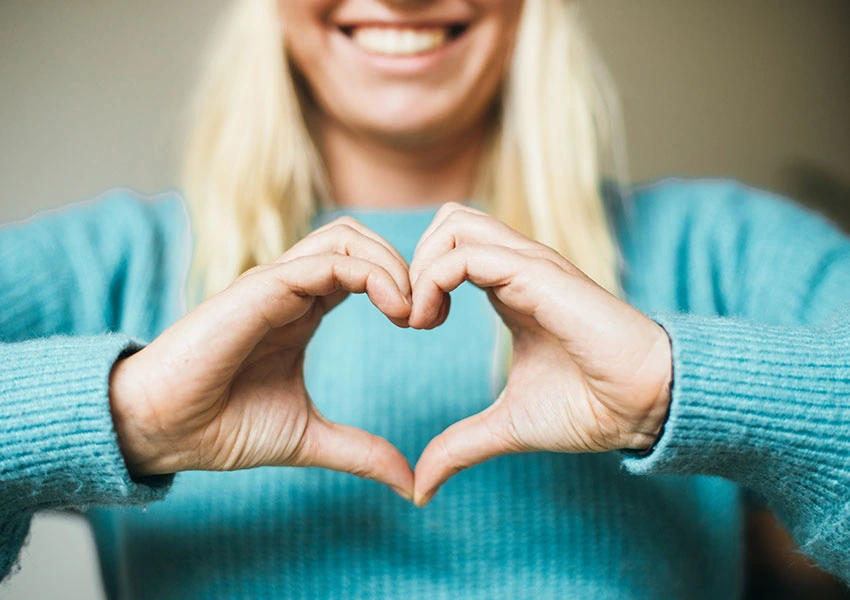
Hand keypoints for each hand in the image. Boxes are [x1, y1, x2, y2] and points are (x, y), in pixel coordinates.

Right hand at [109, 216, 414, 498]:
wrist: (162, 432)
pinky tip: (393, 308)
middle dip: (405, 265)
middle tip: (428, 313)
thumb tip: (408, 482)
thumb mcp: (309, 438)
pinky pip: (325, 260)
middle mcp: (291, 288)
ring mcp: (275, 283)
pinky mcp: (260, 288)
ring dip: (391, 263)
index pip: (362, 268)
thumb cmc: (223, 427)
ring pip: (346, 237)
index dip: (402, 285)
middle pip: (360, 239)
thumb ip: (360, 451)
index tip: (427, 323)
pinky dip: (370, 273)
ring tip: (410, 310)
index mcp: (303, 309)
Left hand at [408, 203, 671, 505]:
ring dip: (419, 267)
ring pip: (454, 222)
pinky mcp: (538, 275)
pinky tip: (431, 322)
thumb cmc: (590, 407)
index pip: (451, 246)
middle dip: (412, 261)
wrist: (646, 407)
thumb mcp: (507, 425)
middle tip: (409, 316)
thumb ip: (461, 445)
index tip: (411, 326)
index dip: (418, 278)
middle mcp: (519, 267)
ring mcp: (530, 265)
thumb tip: (421, 486)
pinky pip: (466, 254)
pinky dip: (432, 280)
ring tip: (419, 319)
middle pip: (449, 220)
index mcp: (511, 288)